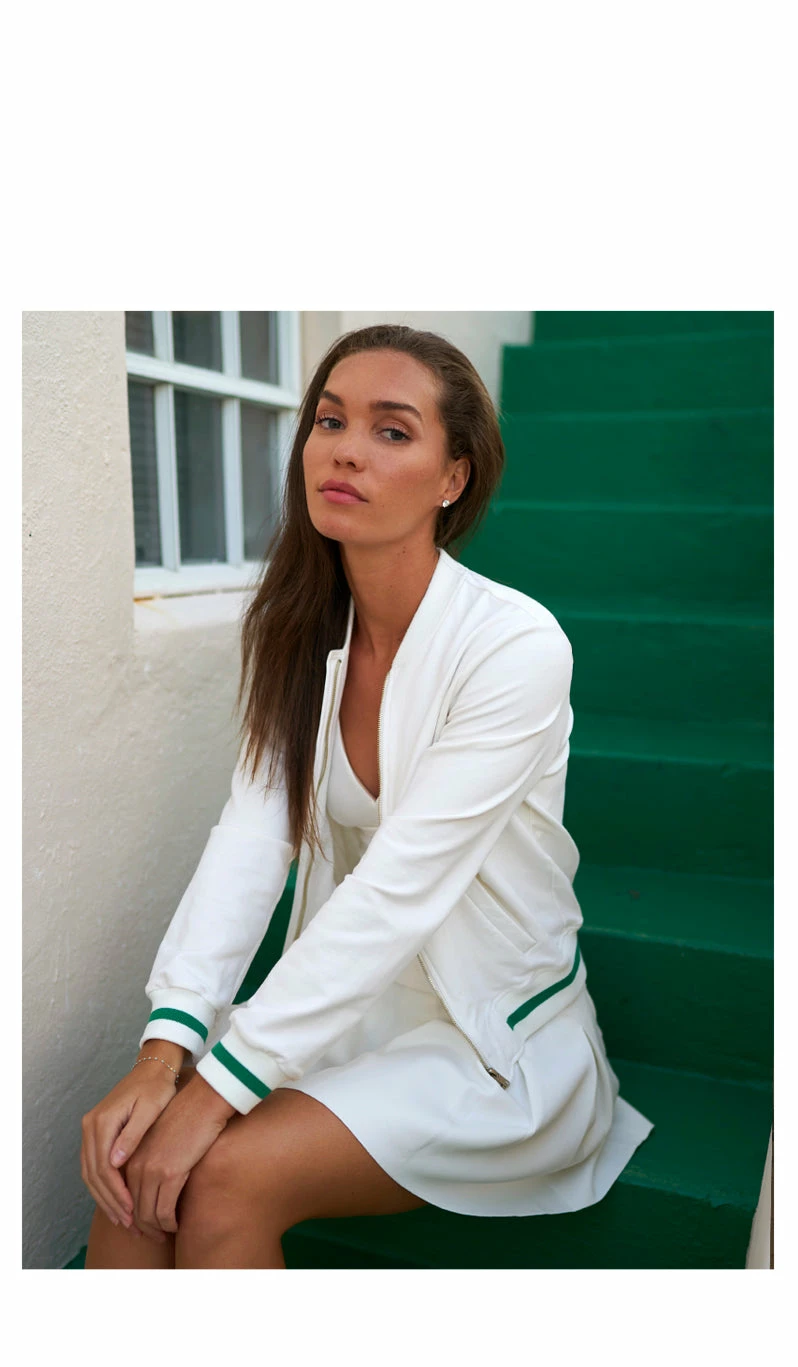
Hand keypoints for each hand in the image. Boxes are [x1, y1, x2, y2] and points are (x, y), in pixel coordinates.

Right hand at [81, 1062, 178, 1230]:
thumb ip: (132, 1135)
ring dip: (104, 1197)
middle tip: (129, 1223)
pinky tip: (116, 1200)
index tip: (133, 1211)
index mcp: (102, 1122)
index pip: (104, 1167)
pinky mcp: (96, 1132)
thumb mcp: (150, 1108)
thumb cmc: (157, 1087)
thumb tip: (115, 1162)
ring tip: (123, 1219)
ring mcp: (90, 1129)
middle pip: (93, 1174)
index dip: (117, 1193)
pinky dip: (102, 1185)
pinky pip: (93, 1165)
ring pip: (90, 1173)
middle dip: (110, 1201)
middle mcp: (90, 1126)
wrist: (153, 1068)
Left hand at [124, 1073, 236, 1241]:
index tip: (138, 1226)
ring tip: (164, 1235)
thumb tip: (147, 1183)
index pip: (123, 1195)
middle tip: (150, 1238)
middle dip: (140, 1228)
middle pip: (133, 1208)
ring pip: (147, 1214)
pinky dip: (168, 1223)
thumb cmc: (186, 1116)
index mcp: (130, 1154)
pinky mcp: (171, 1173)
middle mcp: (136, 1164)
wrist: (204, 1101)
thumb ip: (147, 1158)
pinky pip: (165, 1210)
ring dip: (155, 1229)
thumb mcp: (158, 1137)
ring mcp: (152, 1169)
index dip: (129, 1215)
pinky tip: (176, 1224)